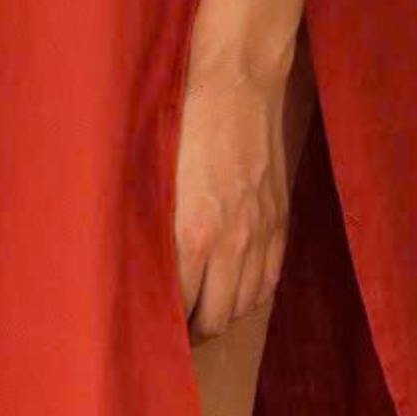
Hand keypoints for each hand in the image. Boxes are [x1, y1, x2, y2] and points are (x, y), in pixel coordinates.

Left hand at [172, 40, 294, 341]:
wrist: (236, 84)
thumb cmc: (184, 123)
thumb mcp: (155, 178)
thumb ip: (151, 227)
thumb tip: (137, 265)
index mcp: (194, 235)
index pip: (180, 306)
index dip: (164, 324)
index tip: (149, 326)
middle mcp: (233, 244)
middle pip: (215, 318)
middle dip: (191, 331)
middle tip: (172, 330)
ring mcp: (261, 234)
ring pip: (245, 305)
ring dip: (222, 315)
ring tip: (200, 315)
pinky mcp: (279, 221)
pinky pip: (270, 280)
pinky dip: (251, 296)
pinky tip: (234, 293)